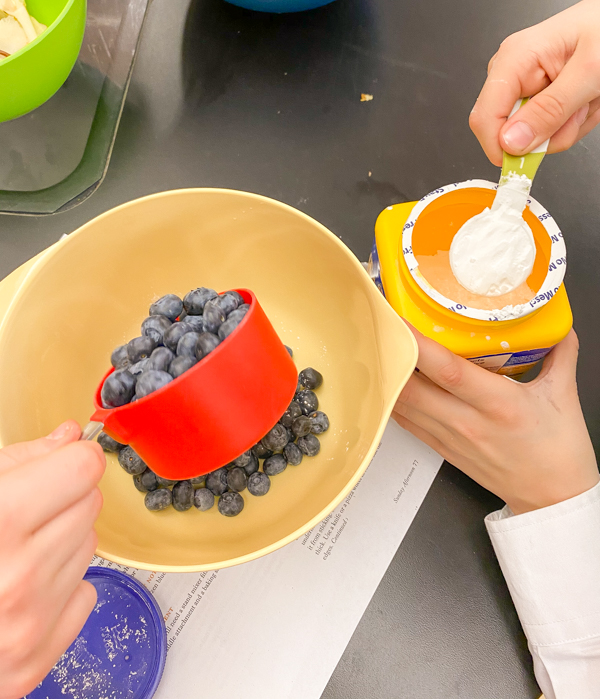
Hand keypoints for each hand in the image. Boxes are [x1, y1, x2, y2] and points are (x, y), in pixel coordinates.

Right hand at [0, 421, 105, 698]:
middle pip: (90, 503)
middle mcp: (17, 577)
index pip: (84, 467)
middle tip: (21, 516)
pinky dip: (61, 587)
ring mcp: (28, 625)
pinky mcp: (34, 661)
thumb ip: (18, 460)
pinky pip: (84, 595)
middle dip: (62, 501)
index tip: (61, 463)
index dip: (72, 459)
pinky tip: (20, 589)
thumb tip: (68, 436)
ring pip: (90, 547)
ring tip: (11, 554)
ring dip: (60, 543)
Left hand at [393, 328, 598, 514]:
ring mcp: (450, 437)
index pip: (448, 371)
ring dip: (389, 378)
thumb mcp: (564, 395)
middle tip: (385, 329)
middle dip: (393, 357)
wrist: (552, 497)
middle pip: (413, 388)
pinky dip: (395, 400)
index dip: (420, 346)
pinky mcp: (441, 448)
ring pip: (404, 405)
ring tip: (384, 351)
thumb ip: (561, 354)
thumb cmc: (557, 451)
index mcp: (498, 404)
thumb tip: (559, 327)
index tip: (402, 323)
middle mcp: (468, 421)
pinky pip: (407, 421)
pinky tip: (392, 383)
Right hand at [469, 0, 599, 165]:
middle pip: (509, 134)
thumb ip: (550, 110)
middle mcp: (512, 74)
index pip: (484, 119)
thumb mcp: (588, 72)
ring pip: (531, 138)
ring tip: (585, 100)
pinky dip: (570, 124)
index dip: (502, 148)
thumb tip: (511, 142)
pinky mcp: (536, 99)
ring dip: (566, 128)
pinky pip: (545, 132)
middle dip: (549, 134)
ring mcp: (524, 88)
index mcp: (514, 59)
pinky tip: (582, 102)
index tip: (528, 162)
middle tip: (578, 111)